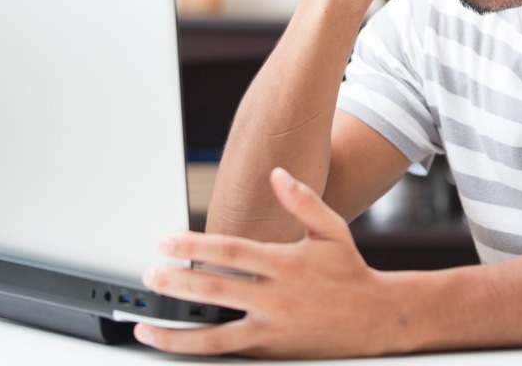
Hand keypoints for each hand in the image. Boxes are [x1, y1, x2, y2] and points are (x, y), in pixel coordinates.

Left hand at [135, 168, 405, 357]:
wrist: (375, 319)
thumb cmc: (349, 271)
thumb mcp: (333, 229)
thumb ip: (303, 201)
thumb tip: (278, 174)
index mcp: (287, 264)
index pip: (232, 252)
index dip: (195, 246)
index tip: (166, 241)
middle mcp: (277, 298)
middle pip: (216, 291)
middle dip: (176, 283)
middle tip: (149, 276)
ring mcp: (273, 328)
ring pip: (215, 336)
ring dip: (176, 332)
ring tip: (146, 326)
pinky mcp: (272, 350)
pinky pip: (230, 351)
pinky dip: (200, 349)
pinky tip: (177, 344)